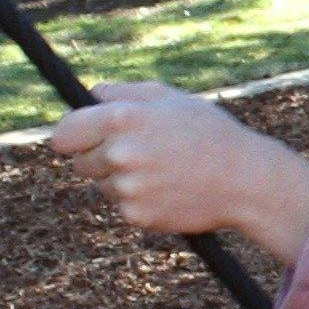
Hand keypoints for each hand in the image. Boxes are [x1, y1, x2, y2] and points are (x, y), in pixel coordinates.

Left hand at [48, 82, 308, 264]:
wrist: (244, 179)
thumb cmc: (209, 131)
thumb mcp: (170, 97)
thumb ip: (124, 92)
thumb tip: (90, 95)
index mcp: (122, 118)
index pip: (64, 134)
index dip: (69, 136)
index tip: (75, 139)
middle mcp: (118, 154)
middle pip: (80, 162)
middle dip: (99, 157)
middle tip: (135, 153)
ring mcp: (126, 188)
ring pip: (103, 185)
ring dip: (121, 179)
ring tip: (161, 170)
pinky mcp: (136, 216)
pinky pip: (123, 207)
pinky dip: (139, 201)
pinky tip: (168, 189)